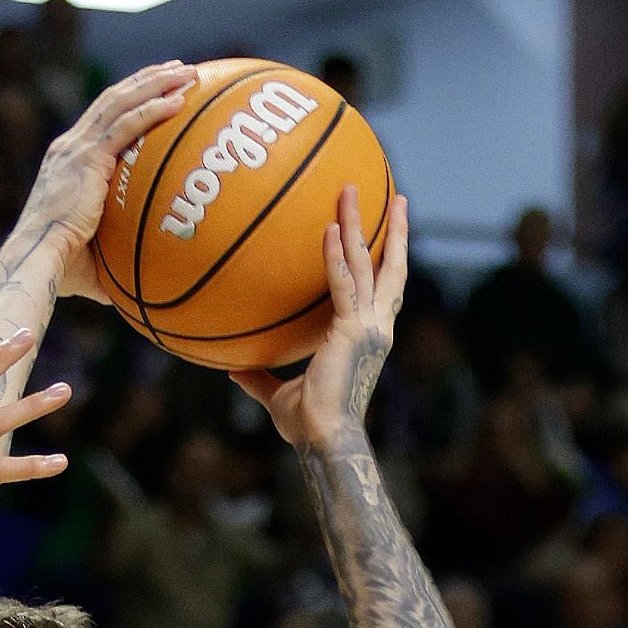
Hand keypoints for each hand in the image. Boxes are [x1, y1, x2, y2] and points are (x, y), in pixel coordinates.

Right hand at [26, 62, 195, 300]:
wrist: (38, 260)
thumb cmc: (61, 267)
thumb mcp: (94, 253)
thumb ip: (117, 255)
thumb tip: (142, 283)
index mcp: (67, 161)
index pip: (102, 118)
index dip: (129, 99)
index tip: (157, 89)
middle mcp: (69, 147)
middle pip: (113, 99)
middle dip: (147, 80)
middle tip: (179, 69)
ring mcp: (76, 149)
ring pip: (121, 102)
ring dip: (155, 83)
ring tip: (187, 72)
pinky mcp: (86, 158)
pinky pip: (126, 125)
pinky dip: (153, 109)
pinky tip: (180, 100)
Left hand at [231, 186, 409, 452]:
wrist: (322, 439)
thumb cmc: (306, 424)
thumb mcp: (278, 395)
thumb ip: (258, 378)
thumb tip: (231, 369)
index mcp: (368, 336)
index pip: (383, 288)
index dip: (388, 258)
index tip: (389, 230)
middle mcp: (377, 326)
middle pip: (391, 267)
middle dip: (394, 229)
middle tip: (396, 195)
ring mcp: (370, 326)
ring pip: (370, 263)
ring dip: (361, 223)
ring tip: (352, 189)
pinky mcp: (353, 330)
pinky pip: (343, 284)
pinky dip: (335, 255)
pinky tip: (329, 228)